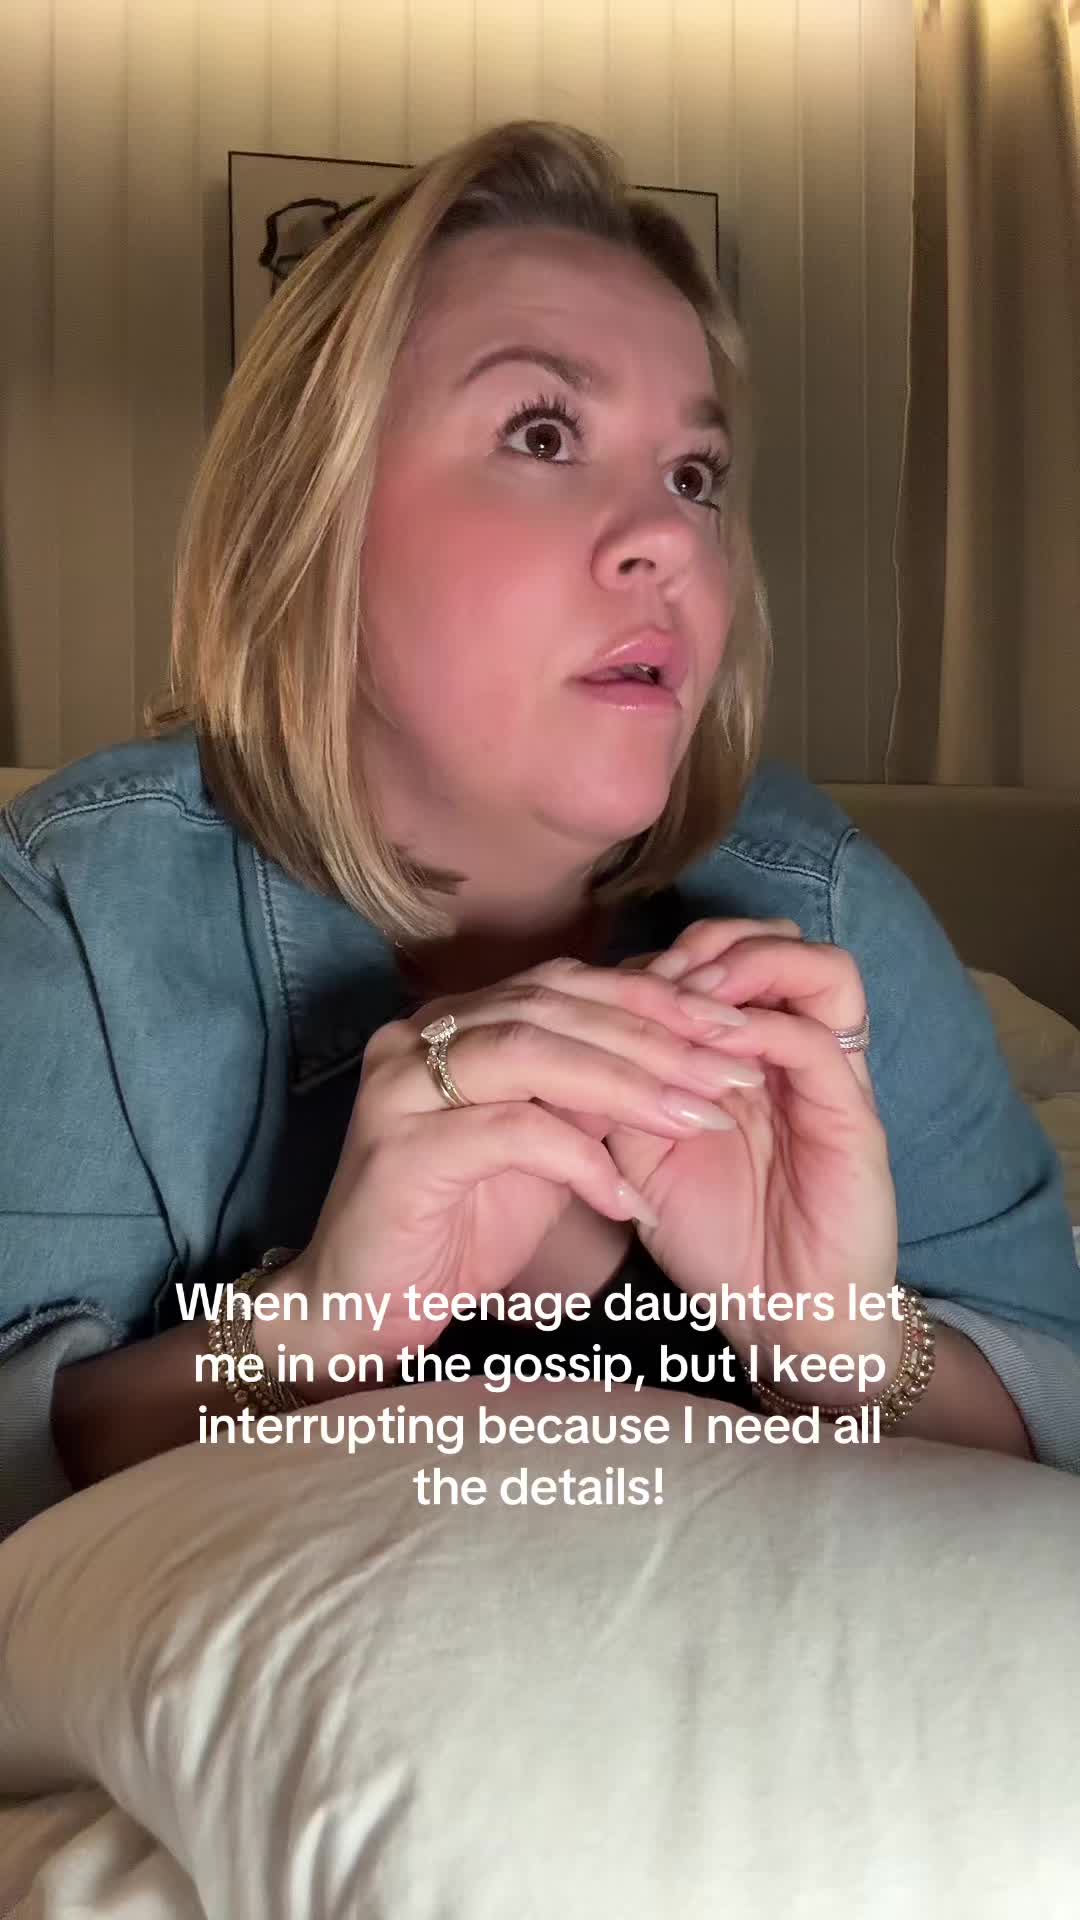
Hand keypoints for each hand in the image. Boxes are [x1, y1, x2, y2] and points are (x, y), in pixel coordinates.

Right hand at [280, 959, 769, 1390]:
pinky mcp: (400, 1151)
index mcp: (453, 1022)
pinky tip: (629, 1200)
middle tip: (734, 1070)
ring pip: (533, 1054)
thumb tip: (686, 1052)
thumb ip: (589, 1094)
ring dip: (630, 1085)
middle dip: (657, 1038)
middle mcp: (417, 1036)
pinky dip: (581, 1161)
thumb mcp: (541, 1147)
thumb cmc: (455, 1227)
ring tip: (699, 1119)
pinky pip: (510, 1134)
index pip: (565, 983)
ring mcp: (400, 1088)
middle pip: (555, 1007)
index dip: (653, 998)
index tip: (732, 1026)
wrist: (360, 1310)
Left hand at [571, 920, 899, 1369]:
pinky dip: (758, 1030)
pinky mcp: (855, 1117)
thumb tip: (556, 1041)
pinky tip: (707, 1050)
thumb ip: (616, 1094)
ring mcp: (832, 1080)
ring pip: (817, 968)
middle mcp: (797, 1052)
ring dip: (746, 968)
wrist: (784, 1321)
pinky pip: (815, 1041)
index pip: (725, 957)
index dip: (665, 956)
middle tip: (651, 979)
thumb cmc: (716, 1239)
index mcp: (751, 1054)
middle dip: (708, 943)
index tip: (607, 986)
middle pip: (777, 940)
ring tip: (688, 999)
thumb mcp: (645, 1154)